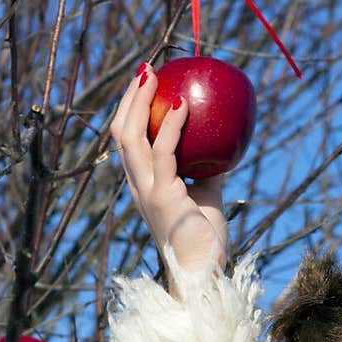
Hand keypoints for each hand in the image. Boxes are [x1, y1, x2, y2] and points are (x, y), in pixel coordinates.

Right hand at [110, 63, 227, 289]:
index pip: (128, 141)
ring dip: (141, 102)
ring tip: (153, 76)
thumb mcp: (207, 195)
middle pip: (121, 132)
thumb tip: (220, 142)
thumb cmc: (206, 238)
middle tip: (145, 69)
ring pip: (132, 137)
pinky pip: (164, 152)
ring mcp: (146, 191)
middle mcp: (137, 185)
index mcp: (142, 185)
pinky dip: (173, 125)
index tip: (145, 84)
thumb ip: (207, 170)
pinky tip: (185, 105)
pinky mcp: (162, 196)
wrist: (204, 271)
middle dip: (130, 98)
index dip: (131, 110)